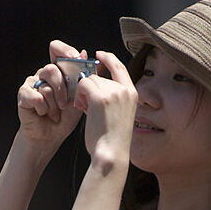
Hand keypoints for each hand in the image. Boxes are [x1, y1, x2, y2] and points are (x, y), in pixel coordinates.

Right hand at [16, 40, 84, 151]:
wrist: (50, 137)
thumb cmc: (63, 118)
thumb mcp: (78, 97)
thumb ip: (80, 77)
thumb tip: (83, 53)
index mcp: (57, 71)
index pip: (56, 49)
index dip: (64, 50)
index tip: (75, 58)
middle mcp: (43, 74)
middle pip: (52, 69)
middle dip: (62, 90)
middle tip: (64, 104)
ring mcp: (32, 83)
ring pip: (46, 86)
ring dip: (53, 104)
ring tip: (54, 113)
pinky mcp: (24, 94)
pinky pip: (36, 97)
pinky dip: (43, 108)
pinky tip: (43, 113)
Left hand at [73, 50, 137, 167]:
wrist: (111, 154)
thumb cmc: (111, 140)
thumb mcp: (118, 114)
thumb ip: (111, 98)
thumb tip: (94, 83)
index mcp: (132, 93)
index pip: (120, 66)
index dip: (108, 58)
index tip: (99, 55)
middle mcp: (125, 90)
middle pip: (100, 76)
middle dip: (88, 86)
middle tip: (84, 103)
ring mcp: (113, 92)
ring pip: (89, 80)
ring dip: (82, 93)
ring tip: (84, 109)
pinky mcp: (100, 98)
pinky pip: (82, 85)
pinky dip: (78, 95)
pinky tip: (80, 108)